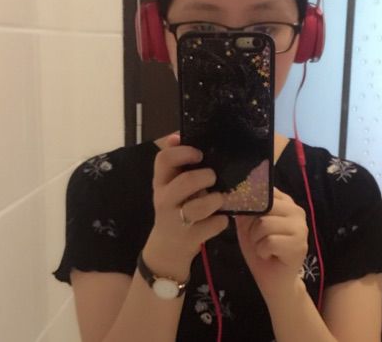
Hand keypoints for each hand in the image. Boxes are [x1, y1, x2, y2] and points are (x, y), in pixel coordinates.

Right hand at [144, 134, 228, 279]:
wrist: (166, 247)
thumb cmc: (174, 207)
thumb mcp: (170, 185)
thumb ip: (176, 161)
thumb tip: (177, 134)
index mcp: (160, 182)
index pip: (163, 159)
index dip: (184, 152)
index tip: (199, 154)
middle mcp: (165, 199)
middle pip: (185, 182)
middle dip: (205, 177)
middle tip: (212, 177)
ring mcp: (177, 220)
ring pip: (199, 207)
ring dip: (215, 199)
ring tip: (219, 198)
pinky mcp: (190, 238)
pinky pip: (213, 225)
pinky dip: (221, 221)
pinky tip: (220, 218)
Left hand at [235, 188, 308, 299]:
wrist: (273, 281)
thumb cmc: (260, 249)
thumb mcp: (247, 225)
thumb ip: (245, 208)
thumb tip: (236, 193)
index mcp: (283, 201)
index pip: (263, 190)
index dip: (249, 204)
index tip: (247, 218)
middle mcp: (295, 210)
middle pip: (262, 207)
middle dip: (252, 226)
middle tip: (257, 238)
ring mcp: (301, 227)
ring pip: (264, 224)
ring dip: (256, 240)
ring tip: (263, 247)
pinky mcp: (300, 244)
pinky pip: (269, 241)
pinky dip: (262, 251)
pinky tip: (269, 255)